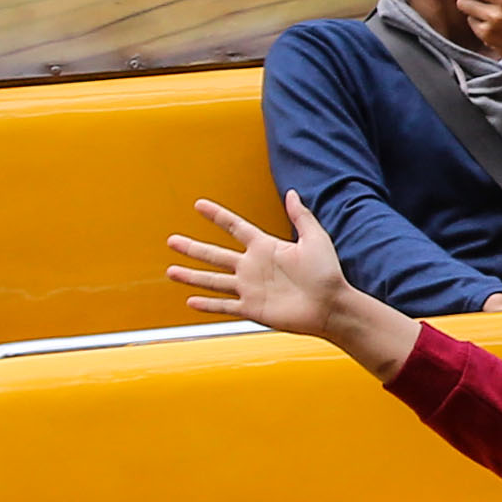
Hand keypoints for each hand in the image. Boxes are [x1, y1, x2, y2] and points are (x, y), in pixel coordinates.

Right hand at [167, 191, 417, 377]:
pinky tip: (190, 302)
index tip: (199, 205)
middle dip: (192, 247)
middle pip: (215, 255)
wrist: (331, 307)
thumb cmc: (327, 273)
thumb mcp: (316, 238)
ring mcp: (250, 288)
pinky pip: (224, 306)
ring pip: (213, 281)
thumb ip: (301, 216)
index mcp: (265, 247)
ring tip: (171, 271)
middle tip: (171, 240)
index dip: (217, 216)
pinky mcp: (252, 309)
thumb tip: (291, 192)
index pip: (235, 227)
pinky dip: (207, 305)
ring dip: (191, 276)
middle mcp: (253, 266)